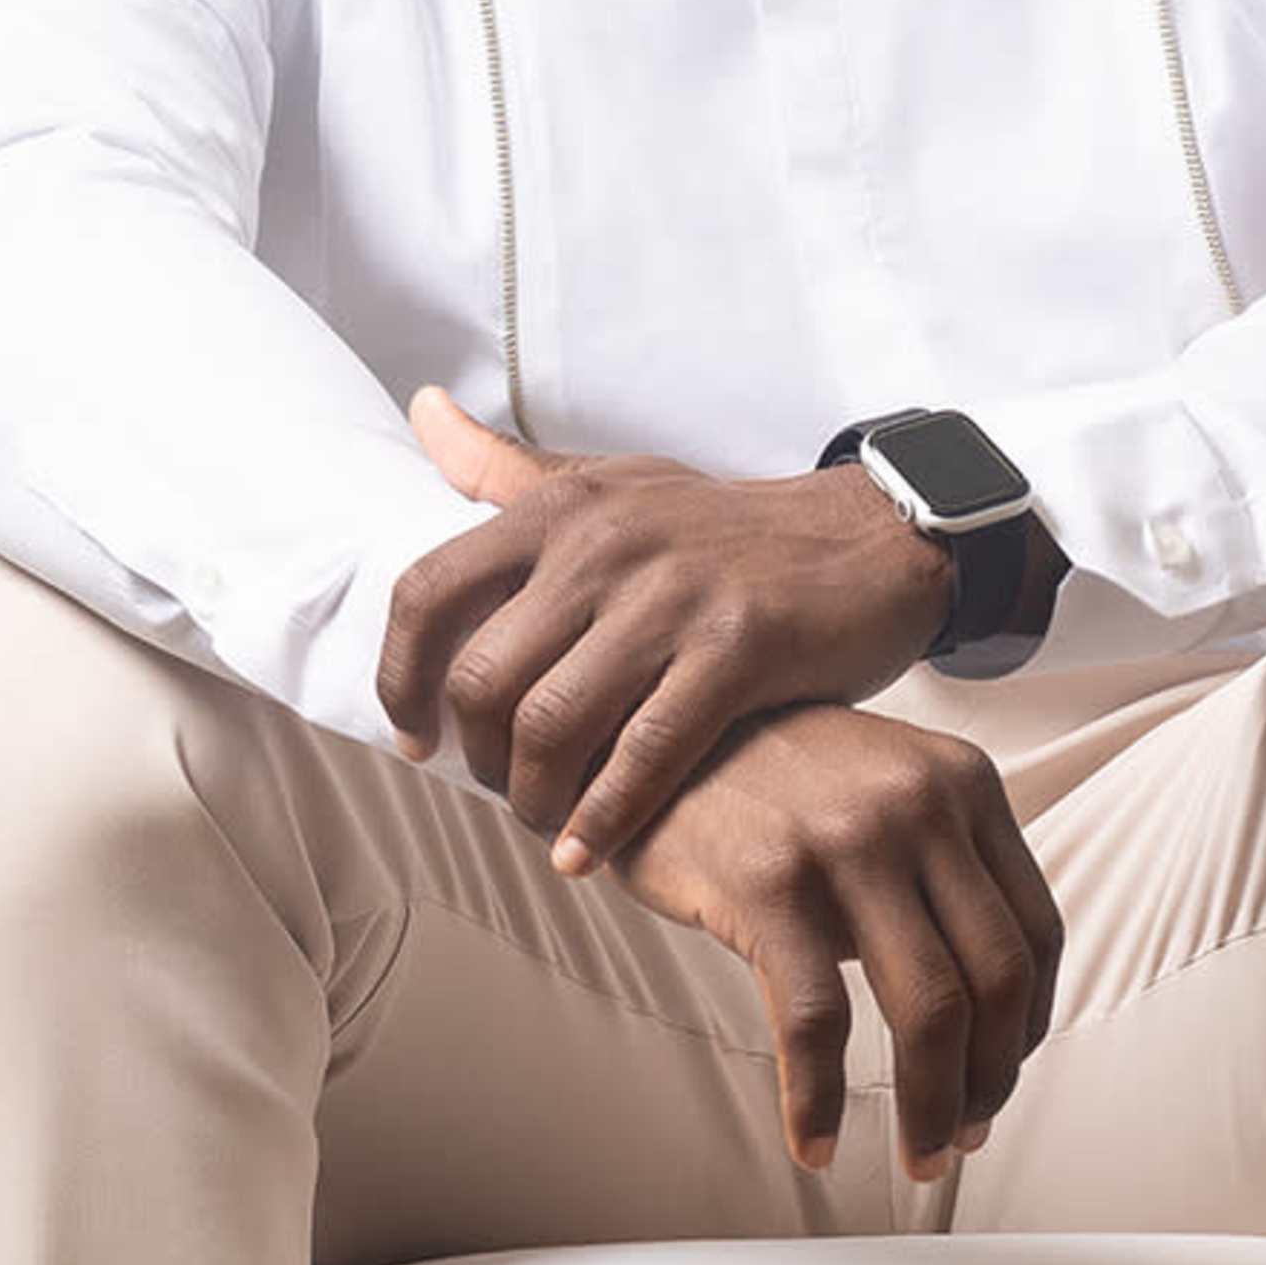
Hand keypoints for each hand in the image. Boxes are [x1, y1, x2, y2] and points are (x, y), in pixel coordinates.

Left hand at [379, 394, 951, 868]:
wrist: (863, 537)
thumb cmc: (720, 527)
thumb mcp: (614, 480)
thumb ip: (509, 467)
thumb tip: (423, 410)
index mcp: (560, 506)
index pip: (430, 589)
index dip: (401, 676)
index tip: (415, 735)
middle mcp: (602, 543)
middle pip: (484, 676)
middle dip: (477, 756)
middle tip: (502, 786)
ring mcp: (670, 595)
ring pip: (553, 723)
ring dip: (535, 799)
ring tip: (547, 823)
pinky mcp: (737, 648)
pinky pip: (646, 753)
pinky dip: (606, 819)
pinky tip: (589, 854)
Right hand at [617, 703, 1061, 1175]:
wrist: (652, 734)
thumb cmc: (771, 778)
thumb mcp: (884, 787)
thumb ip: (941, 869)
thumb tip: (987, 1022)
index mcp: (962, 781)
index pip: (1038, 932)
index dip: (1030, 1029)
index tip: (1000, 1078)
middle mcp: (918, 801)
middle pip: (996, 980)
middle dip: (989, 1083)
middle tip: (961, 1138)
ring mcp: (846, 838)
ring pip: (928, 1011)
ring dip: (929, 1108)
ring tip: (915, 1155)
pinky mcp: (769, 881)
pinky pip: (817, 1022)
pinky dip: (820, 1102)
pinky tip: (813, 1143)